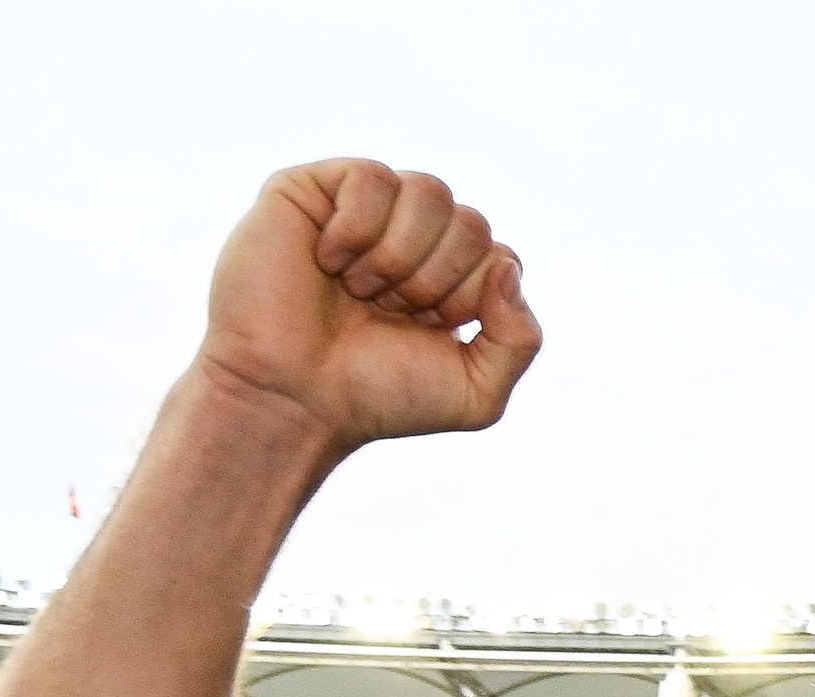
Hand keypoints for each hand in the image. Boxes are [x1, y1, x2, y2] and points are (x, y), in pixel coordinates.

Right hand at [199, 161, 540, 456]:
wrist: (292, 400)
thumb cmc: (374, 397)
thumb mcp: (476, 394)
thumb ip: (522, 340)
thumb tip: (506, 265)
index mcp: (448, 277)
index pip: (498, 256)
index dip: (468, 298)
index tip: (424, 330)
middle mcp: (409, 237)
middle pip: (470, 222)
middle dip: (434, 280)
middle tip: (385, 312)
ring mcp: (363, 210)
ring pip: (429, 192)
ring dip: (398, 256)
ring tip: (357, 289)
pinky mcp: (313, 190)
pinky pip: (371, 177)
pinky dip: (356, 229)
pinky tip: (327, 261)